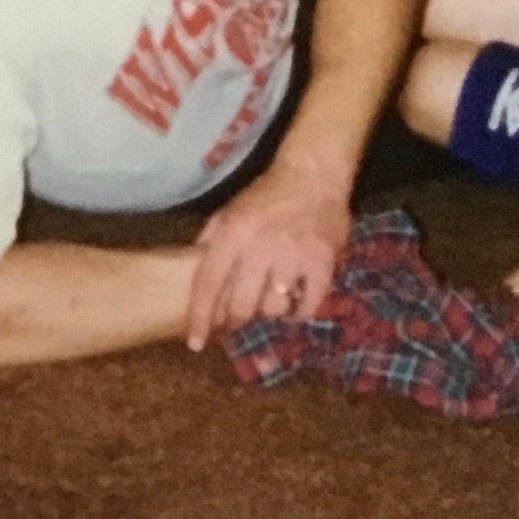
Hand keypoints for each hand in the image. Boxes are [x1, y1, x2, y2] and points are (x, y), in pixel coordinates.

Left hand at [185, 160, 350, 349]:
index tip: (195, 343)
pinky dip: (300, 311)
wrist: (311, 175)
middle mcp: (260, 247)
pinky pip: (309, 304)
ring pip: (275, 308)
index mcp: (231, 234)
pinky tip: (295, 305)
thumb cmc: (264, 196)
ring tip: (268, 303)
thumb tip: (198, 280)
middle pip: (242, 305)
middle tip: (236, 323)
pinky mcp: (324, 261)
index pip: (208, 284)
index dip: (199, 317)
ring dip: (268, 312)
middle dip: (235, 321)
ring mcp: (294, 255)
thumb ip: (209, 244)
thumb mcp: (226, 213)